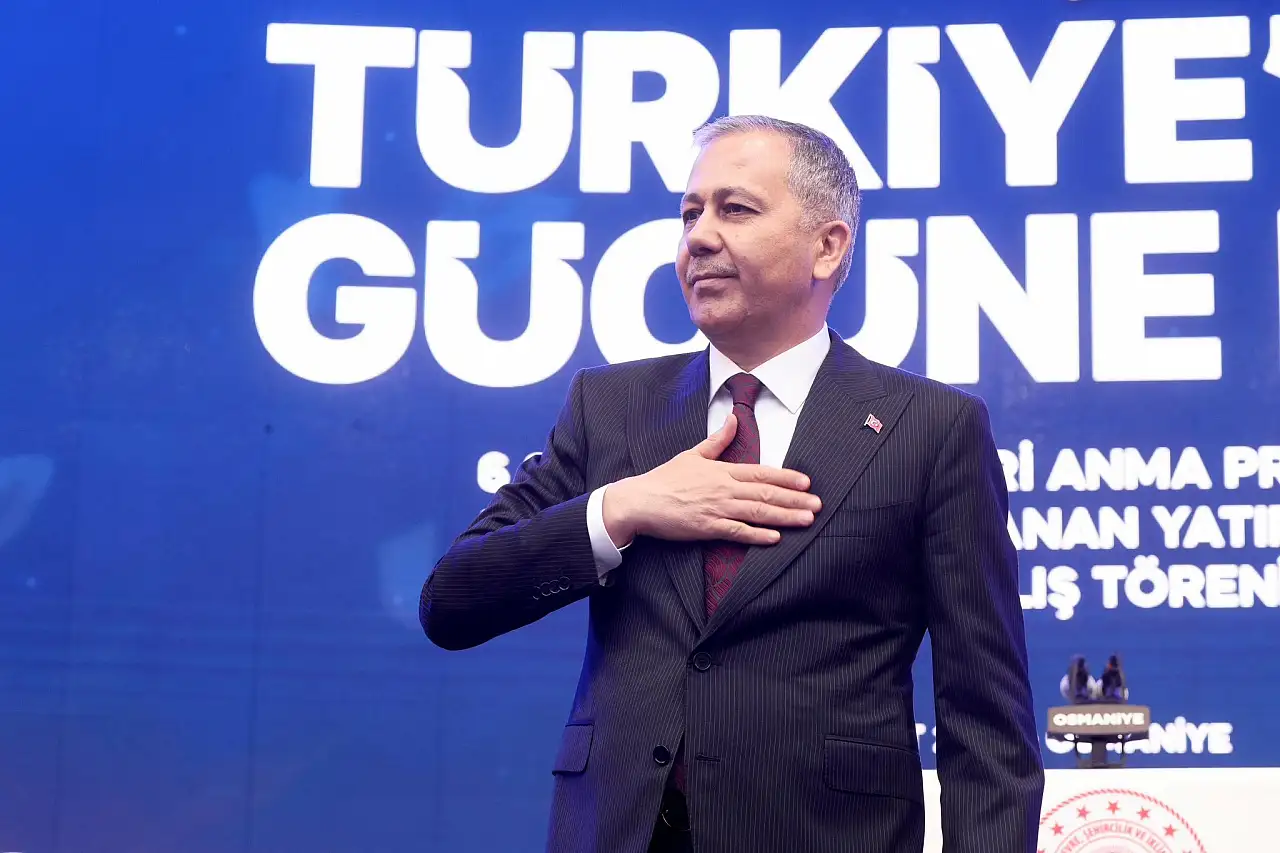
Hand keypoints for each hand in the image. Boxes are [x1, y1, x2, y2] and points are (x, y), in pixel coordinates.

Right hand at [602, 413, 820, 546]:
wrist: (641, 500)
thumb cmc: (666, 478)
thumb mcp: (693, 453)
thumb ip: (717, 439)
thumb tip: (733, 418)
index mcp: (722, 470)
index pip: (761, 472)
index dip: (786, 477)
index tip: (806, 482)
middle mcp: (724, 488)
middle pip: (766, 492)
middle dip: (795, 499)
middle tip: (817, 505)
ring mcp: (717, 509)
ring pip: (757, 512)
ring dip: (784, 516)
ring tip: (806, 520)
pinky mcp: (708, 528)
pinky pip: (737, 532)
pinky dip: (757, 535)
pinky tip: (775, 538)